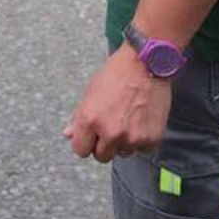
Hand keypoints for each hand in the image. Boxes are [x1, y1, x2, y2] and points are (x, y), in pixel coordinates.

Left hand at [63, 44, 171, 162]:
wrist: (145, 63)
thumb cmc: (116, 74)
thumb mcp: (90, 93)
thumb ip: (79, 118)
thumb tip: (68, 135)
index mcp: (89, 120)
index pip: (81, 151)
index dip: (86, 142)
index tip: (93, 136)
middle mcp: (110, 132)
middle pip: (102, 156)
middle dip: (105, 144)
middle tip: (113, 124)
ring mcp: (132, 138)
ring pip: (123, 153)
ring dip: (125, 141)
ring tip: (129, 117)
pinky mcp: (151, 139)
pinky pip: (142, 149)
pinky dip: (143, 139)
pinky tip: (142, 119)